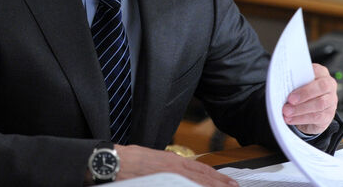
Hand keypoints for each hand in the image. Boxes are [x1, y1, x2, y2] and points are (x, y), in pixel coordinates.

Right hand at [115, 144, 237, 186]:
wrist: (114, 162)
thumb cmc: (129, 160)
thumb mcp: (153, 158)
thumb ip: (168, 166)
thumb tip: (178, 173)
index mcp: (172, 160)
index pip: (201, 169)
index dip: (217, 176)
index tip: (229, 182)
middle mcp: (174, 167)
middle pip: (203, 177)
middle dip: (220, 184)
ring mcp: (168, 177)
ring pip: (196, 182)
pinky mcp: (161, 182)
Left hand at [282, 63, 337, 134]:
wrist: (310, 112)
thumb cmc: (302, 94)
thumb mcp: (299, 85)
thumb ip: (294, 83)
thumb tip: (281, 86)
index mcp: (321, 73)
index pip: (317, 71)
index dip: (305, 76)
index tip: (291, 83)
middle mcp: (329, 85)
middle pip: (322, 87)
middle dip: (304, 93)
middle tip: (290, 100)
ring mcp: (331, 101)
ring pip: (319, 104)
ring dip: (300, 108)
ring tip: (287, 111)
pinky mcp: (329, 115)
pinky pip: (317, 117)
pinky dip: (301, 118)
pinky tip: (291, 119)